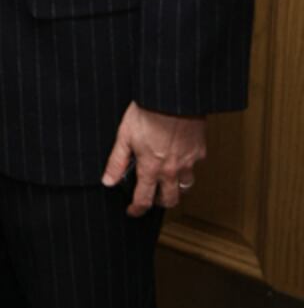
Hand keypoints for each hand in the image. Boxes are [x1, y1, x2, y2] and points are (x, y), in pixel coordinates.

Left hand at [101, 101, 205, 216]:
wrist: (172, 96)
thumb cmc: (149, 111)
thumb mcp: (125, 135)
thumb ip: (117, 161)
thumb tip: (108, 181)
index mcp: (151, 168)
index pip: (144, 200)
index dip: (136, 210)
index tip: (132, 211)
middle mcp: (171, 170)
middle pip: (169, 200)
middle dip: (159, 203)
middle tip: (152, 197)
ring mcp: (188, 162)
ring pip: (185, 187)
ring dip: (176, 187)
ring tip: (167, 180)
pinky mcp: (200, 151)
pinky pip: (195, 166)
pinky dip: (188, 166)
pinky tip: (180, 157)